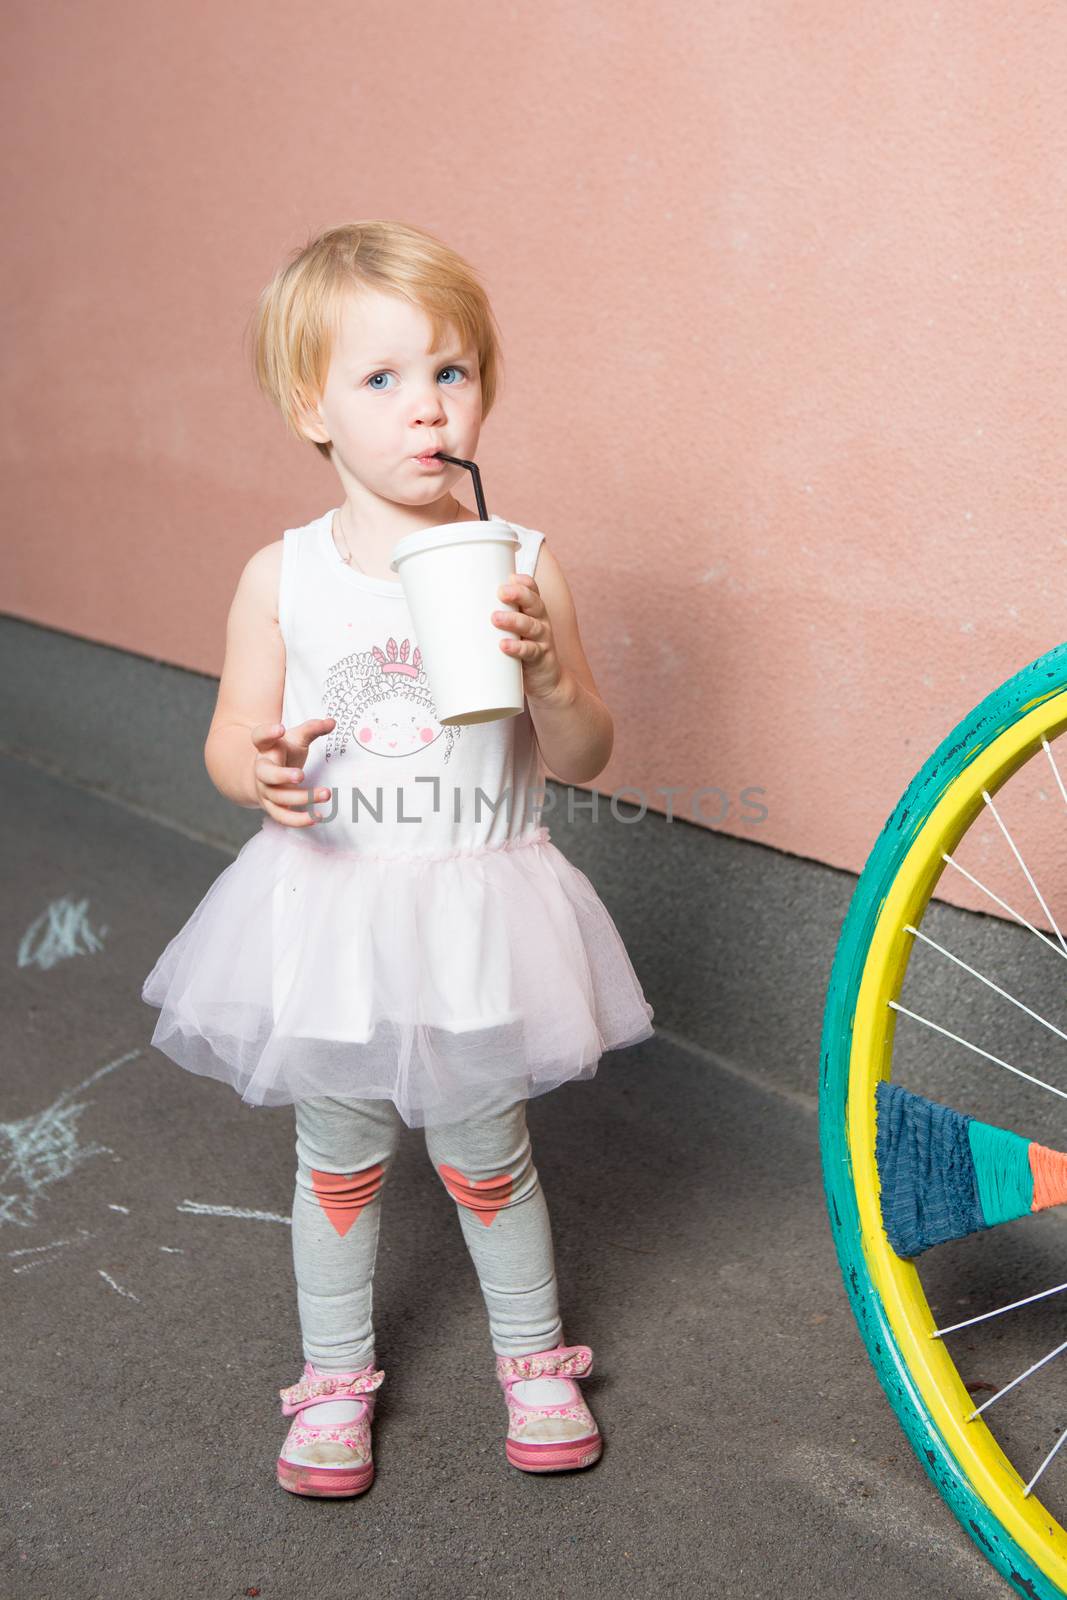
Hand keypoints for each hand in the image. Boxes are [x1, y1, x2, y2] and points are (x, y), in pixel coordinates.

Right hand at [250, 717, 335, 825]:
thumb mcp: (297, 738)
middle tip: (301, 775)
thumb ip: (312, 729)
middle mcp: (261, 770)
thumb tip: (332, 722)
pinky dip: (299, 820)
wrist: (266, 776)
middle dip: (283, 776)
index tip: (280, 728)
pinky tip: (317, 817)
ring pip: (278, 798)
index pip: (259, 737)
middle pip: (266, 774)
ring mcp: (265, 791)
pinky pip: (283, 817)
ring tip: (326, 793)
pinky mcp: (272, 808)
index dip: (268, 732)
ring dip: (302, 798)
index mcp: (266, 749)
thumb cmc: (285, 753)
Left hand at [490, 573, 564, 703]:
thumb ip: (492, 618)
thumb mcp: (511, 631)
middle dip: (518, 594)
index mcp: (532, 611)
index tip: (510, 577)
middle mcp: (540, 621)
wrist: (545, 681)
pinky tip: (504, 646)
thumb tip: (452, 612)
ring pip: (531, 625)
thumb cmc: (522, 651)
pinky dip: (518, 648)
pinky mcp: (540, 659)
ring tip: (495, 618)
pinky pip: (530, 651)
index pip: (532, 590)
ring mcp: (541, 640)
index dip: (524, 582)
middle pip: (533, 602)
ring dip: (513, 620)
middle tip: (501, 592)